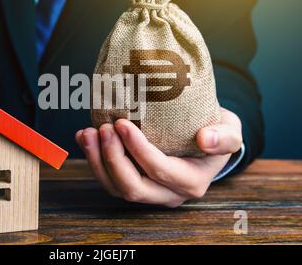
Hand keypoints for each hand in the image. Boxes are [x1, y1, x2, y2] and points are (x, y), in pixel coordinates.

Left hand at [75, 107, 242, 206]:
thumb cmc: (216, 132)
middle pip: (133, 187)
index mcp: (191, 182)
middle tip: (102, 128)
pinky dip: (95, 160)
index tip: (122, 123)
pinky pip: (110, 180)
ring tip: (88, 133)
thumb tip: (205, 139)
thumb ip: (224, 137)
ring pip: (116, 187)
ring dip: (97, 161)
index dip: (138, 150)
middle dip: (112, 159)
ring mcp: (149, 192)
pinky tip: (86, 138)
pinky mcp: (135, 183)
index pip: (160, 170)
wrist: (205, 139)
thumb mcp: (231, 131)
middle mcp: (168, 194)